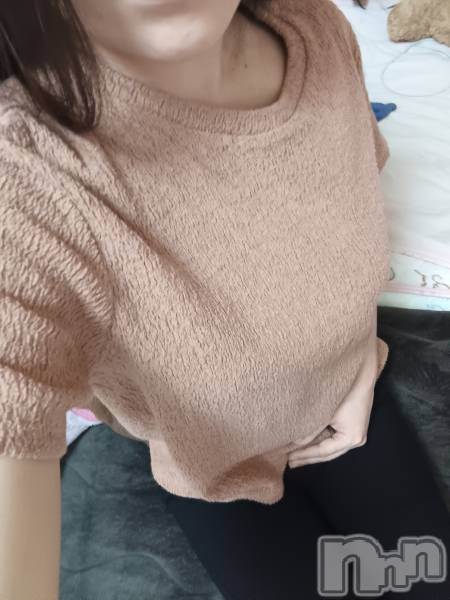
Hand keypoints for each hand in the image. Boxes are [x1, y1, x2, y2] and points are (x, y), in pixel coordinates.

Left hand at [287, 319, 378, 467]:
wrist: (360, 369)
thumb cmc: (343, 389)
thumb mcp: (323, 411)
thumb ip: (309, 429)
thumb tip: (293, 444)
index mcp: (351, 438)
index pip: (323, 452)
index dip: (305, 456)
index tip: (289, 460)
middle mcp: (357, 438)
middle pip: (328, 452)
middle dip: (309, 456)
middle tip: (289, 461)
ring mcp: (356, 429)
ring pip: (330, 444)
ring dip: (313, 446)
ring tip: (294, 451)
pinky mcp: (353, 421)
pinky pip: (333, 435)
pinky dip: (319, 437)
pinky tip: (306, 438)